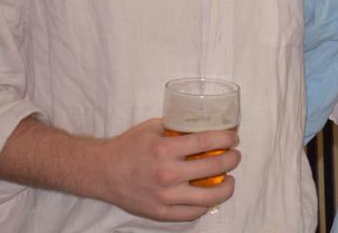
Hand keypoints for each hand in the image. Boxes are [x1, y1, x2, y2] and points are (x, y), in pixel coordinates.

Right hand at [97, 118, 240, 220]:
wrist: (102, 172)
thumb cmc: (128, 147)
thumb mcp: (153, 128)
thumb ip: (178, 126)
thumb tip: (205, 123)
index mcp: (165, 150)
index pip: (206, 142)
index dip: (227, 138)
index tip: (234, 138)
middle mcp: (167, 174)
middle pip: (214, 168)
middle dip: (232, 160)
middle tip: (235, 156)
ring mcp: (165, 197)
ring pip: (209, 197)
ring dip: (227, 187)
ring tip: (229, 179)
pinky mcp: (161, 213)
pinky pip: (192, 213)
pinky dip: (206, 205)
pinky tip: (210, 195)